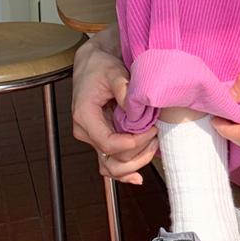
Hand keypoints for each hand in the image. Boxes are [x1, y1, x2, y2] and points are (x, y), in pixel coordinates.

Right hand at [71, 40, 158, 188]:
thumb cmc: (100, 66)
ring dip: (134, 164)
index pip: (108, 143)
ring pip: (110, 167)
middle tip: (155, 135)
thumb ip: (124, 89)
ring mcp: (93, 138)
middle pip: (111, 160)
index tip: (150, 132)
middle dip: (137, 153)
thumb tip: (136, 109)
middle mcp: (86, 132)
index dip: (131, 144)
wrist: (91, 63)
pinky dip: (124, 172)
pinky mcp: (101, 139)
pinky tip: (138, 177)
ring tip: (153, 147)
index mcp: (84, 116)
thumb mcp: (113, 71)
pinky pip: (110, 163)